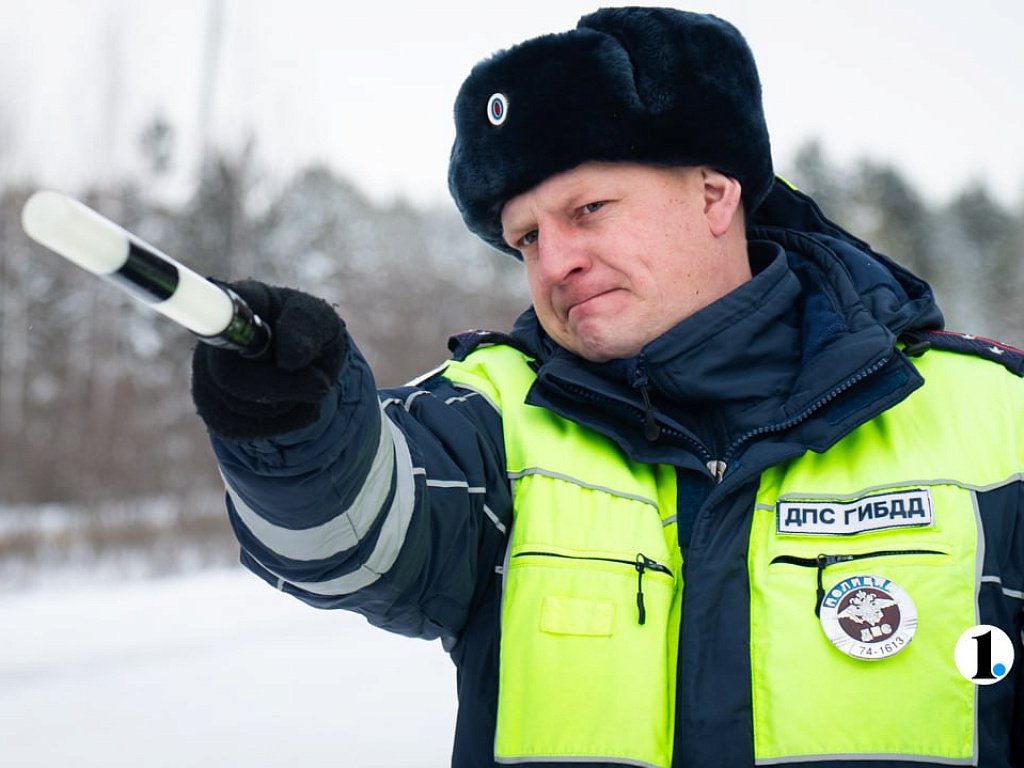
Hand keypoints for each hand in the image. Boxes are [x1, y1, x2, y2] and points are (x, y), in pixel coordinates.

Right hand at [191, 280, 346, 438]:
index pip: (212, 308)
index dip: (222, 328)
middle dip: (283, 388)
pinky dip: (280, 424)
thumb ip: (308, 328)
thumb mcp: (324, 323)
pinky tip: (293, 406)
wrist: (307, 372)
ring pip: (239, 408)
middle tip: (321, 385)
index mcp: (243, 302)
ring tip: (304, 387)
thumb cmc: (311, 337)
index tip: (249, 347)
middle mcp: (214, 337)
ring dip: (287, 405)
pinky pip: (240, 428)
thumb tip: (288, 359)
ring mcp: (206, 374)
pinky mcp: (212, 408)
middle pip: (230, 377)